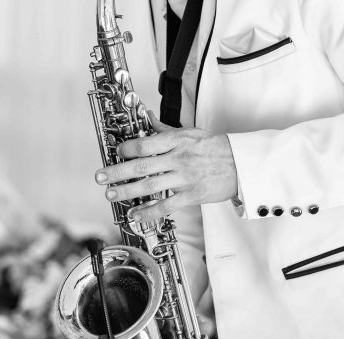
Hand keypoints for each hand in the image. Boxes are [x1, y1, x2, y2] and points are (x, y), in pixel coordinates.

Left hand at [94, 112, 237, 221]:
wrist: (243, 164)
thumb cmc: (217, 148)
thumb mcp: (191, 132)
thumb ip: (166, 129)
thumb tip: (147, 118)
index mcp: (178, 141)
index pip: (146, 144)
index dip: (126, 149)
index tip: (115, 152)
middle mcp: (179, 159)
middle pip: (141, 166)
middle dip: (117, 172)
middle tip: (101, 177)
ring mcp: (184, 179)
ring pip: (150, 186)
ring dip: (127, 192)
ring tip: (111, 194)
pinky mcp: (191, 196)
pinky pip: (166, 206)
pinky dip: (149, 212)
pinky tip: (135, 215)